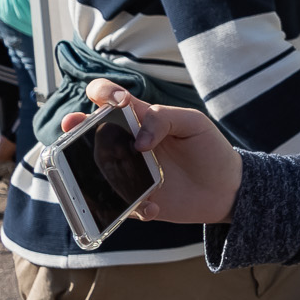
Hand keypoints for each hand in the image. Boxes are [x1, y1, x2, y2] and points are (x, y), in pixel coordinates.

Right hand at [59, 79, 243, 223]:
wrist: (227, 188)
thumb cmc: (209, 149)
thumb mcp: (194, 123)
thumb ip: (164, 118)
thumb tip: (138, 141)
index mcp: (139, 118)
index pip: (108, 97)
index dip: (103, 92)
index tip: (117, 102)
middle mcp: (125, 144)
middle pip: (87, 132)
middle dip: (73, 127)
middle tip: (73, 127)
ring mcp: (126, 172)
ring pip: (94, 170)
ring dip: (94, 173)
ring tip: (112, 178)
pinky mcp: (134, 198)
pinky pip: (118, 204)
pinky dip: (132, 207)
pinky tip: (153, 206)